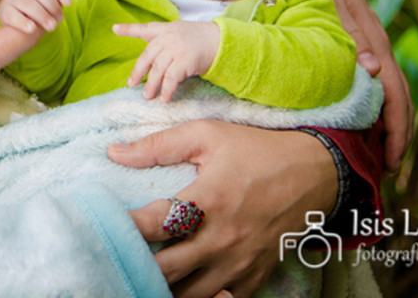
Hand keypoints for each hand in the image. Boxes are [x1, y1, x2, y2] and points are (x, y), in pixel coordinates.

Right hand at [0, 0, 76, 32]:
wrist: (17, 23)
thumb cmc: (37, 6)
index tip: (68, 3)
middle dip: (53, 5)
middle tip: (60, 19)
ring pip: (27, 3)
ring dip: (42, 16)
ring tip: (52, 27)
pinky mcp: (4, 12)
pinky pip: (12, 15)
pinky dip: (23, 22)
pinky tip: (32, 28)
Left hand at [109, 121, 336, 297]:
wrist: (314, 175)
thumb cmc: (256, 151)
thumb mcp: (207, 135)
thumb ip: (158, 145)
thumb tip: (114, 152)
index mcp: (208, 201)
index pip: (153, 226)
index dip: (124, 228)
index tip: (103, 224)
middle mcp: (222, 239)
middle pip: (166, 270)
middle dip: (137, 263)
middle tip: (118, 253)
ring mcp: (239, 263)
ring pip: (189, 294)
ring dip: (163, 284)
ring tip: (143, 270)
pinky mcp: (253, 276)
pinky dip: (196, 295)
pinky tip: (180, 283)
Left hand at [113, 20, 219, 100]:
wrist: (224, 42)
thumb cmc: (204, 40)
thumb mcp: (182, 34)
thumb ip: (167, 41)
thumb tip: (154, 58)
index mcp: (166, 29)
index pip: (145, 28)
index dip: (129, 29)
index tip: (114, 29)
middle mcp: (168, 37)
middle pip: (147, 56)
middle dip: (138, 71)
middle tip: (131, 84)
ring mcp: (176, 48)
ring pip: (157, 70)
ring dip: (151, 85)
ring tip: (147, 96)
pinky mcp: (185, 60)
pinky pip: (171, 78)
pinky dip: (166, 90)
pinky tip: (165, 99)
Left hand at [306, 0, 413, 169]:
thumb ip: (348, 28)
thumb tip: (375, 68)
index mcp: (365, 31)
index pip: (391, 84)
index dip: (394, 120)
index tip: (391, 152)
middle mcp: (369, 33)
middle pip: (394, 88)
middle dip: (396, 128)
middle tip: (389, 164)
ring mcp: (362, 31)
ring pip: (385, 81)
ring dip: (387, 117)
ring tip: (381, 152)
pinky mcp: (352, 28)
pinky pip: (370, 68)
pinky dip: (373, 96)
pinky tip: (365, 117)